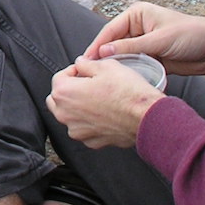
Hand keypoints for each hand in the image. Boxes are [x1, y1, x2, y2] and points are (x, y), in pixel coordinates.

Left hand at [46, 57, 164, 147]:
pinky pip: (84, 129)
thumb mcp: (106, 66)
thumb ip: (86, 64)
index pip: (59, 77)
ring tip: (98, 99)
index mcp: (65, 93)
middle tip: (87, 84)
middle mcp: (66, 115)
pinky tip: (104, 113)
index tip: (84, 71)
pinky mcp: (91, 141)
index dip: (73, 71)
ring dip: (78, 107)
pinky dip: (90, 122)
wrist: (146, 117)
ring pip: (69, 115)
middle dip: (70, 90)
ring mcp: (78, 131)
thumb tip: (81, 63)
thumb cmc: (128, 93)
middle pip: (58, 98)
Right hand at [81, 0, 204, 75]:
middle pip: (113, 44)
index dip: (97, 46)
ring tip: (102, 81)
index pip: (110, 30)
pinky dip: (129, 73)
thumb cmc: (192, 35)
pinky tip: (120, 83)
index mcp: (137, 15)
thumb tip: (103, 52)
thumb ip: (131, 46)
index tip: (85, 61)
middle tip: (90, 74)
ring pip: (123, 57)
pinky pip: (135, 66)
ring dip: (116, 68)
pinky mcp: (152, 58)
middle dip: (103, 58)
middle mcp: (137, 28)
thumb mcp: (160, 40)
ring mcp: (144, 44)